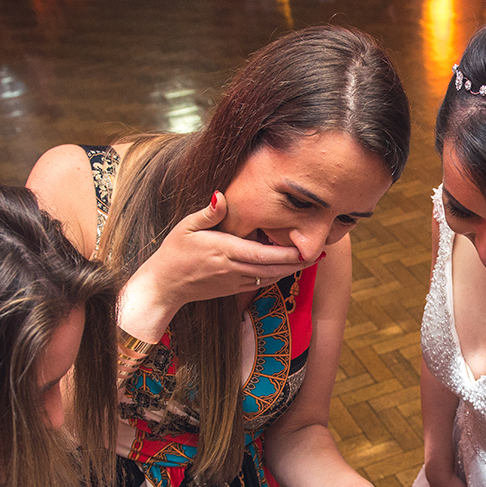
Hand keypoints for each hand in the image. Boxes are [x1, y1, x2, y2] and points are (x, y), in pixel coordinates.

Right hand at [126, 191, 311, 319]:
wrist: (164, 286)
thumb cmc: (174, 253)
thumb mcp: (186, 227)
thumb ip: (208, 213)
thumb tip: (220, 196)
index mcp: (224, 250)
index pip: (262, 253)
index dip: (286, 252)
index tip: (306, 246)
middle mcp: (233, 268)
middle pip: (273, 267)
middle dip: (298, 262)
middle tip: (321, 253)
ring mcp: (234, 281)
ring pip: (269, 277)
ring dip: (291, 270)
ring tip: (313, 260)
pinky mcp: (233, 290)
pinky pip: (260, 283)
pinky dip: (277, 275)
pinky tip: (288, 268)